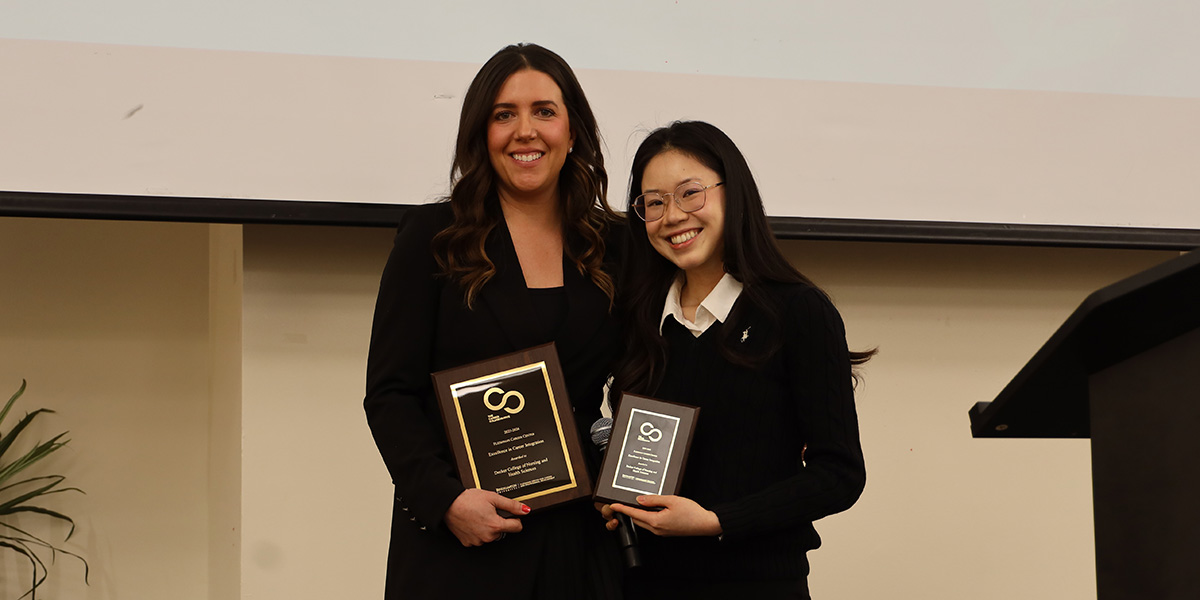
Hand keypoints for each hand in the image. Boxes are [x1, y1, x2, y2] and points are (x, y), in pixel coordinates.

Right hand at [444, 489, 529, 546]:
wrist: (448, 504)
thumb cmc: (468, 500)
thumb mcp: (493, 497)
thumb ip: (511, 505)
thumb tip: (525, 509)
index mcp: (496, 525)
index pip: (517, 527)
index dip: (516, 518)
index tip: (511, 514)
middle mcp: (488, 536)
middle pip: (503, 532)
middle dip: (499, 522)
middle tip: (489, 512)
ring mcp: (478, 541)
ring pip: (490, 536)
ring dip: (488, 528)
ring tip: (479, 516)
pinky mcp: (468, 543)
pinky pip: (479, 539)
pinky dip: (478, 532)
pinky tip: (473, 522)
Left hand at [607, 495, 721, 536]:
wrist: (705, 524)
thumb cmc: (692, 513)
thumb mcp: (672, 500)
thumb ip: (654, 499)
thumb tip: (640, 499)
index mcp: (656, 521)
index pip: (634, 514)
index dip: (622, 509)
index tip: (613, 505)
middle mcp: (657, 529)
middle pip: (636, 520)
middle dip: (627, 512)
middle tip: (620, 504)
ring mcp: (661, 532)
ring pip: (643, 522)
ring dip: (637, 514)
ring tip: (633, 505)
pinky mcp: (666, 532)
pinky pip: (651, 524)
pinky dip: (645, 517)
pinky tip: (648, 510)